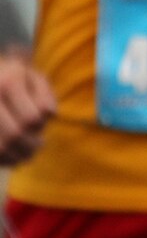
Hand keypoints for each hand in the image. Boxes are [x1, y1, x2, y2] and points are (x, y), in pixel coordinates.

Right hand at [0, 49, 55, 165]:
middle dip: (30, 146)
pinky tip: (11, 158)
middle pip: (14, 134)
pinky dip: (3, 159)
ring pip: (0, 147)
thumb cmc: (15, 78)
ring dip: (15, 156)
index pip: (30, 118)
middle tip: (38, 146)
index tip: (40, 125)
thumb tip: (51, 114)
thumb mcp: (34, 78)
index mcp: (8, 84)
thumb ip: (45, 95)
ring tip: (26, 155)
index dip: (39, 127)